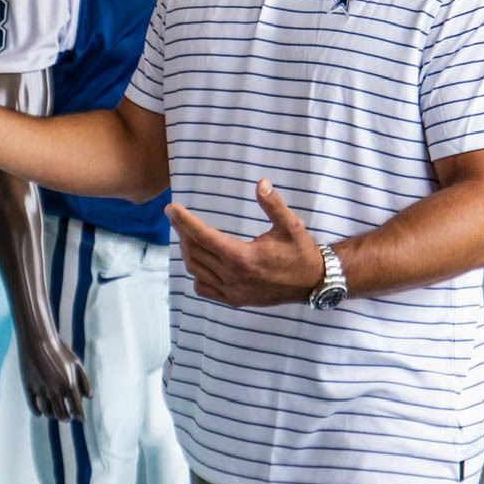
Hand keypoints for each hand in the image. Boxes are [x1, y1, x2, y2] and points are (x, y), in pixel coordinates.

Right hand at [17, 331, 92, 421]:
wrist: (38, 340)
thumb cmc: (59, 350)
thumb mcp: (76, 363)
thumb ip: (84, 381)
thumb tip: (89, 397)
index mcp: (69, 384)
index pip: (76, 408)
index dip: (79, 416)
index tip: (80, 419)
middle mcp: (56, 389)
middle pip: (62, 415)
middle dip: (66, 418)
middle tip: (67, 418)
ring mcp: (41, 390)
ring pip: (47, 413)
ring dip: (52, 415)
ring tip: (55, 413)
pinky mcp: (28, 388)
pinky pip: (34, 407)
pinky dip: (38, 412)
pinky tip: (41, 412)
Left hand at [166, 178, 324, 307]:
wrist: (312, 282)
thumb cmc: (301, 251)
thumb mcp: (291, 225)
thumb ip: (273, 204)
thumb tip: (261, 183)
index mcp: (242, 257)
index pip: (202, 236)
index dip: (183, 221)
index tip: (171, 208)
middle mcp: (233, 276)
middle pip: (194, 251)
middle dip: (182, 232)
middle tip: (177, 216)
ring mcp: (232, 291)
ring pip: (196, 270)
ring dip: (187, 250)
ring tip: (186, 234)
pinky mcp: (234, 300)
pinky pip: (204, 288)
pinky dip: (196, 273)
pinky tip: (200, 260)